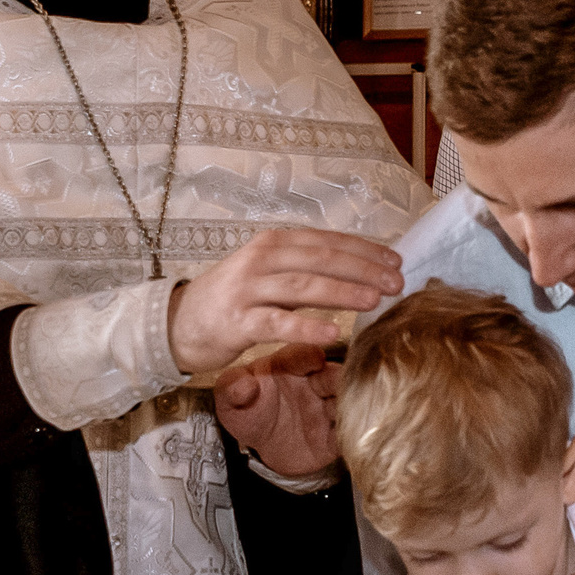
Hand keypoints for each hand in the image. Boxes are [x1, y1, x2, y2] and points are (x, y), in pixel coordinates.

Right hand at [168, 229, 402, 376]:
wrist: (178, 322)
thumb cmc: (232, 299)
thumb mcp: (268, 273)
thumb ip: (305, 269)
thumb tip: (358, 271)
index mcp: (274, 243)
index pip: (326, 241)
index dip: (364, 250)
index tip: (396, 261)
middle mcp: (261, 260)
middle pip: (320, 260)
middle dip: (362, 270)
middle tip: (396, 283)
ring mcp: (248, 290)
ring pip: (302, 288)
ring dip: (342, 292)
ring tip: (374, 301)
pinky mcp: (237, 323)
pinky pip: (276, 324)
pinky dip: (306, 328)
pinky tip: (333, 333)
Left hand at [214, 344, 341, 477]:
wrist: (262, 447)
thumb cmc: (247, 412)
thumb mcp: (229, 400)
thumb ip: (233, 389)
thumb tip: (244, 384)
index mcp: (289, 365)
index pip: (302, 354)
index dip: (309, 356)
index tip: (315, 359)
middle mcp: (314, 382)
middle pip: (332, 377)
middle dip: (339, 380)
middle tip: (343, 384)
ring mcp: (326, 407)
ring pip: (344, 403)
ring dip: (349, 406)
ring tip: (350, 411)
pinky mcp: (334, 434)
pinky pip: (345, 434)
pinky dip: (351, 434)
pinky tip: (352, 435)